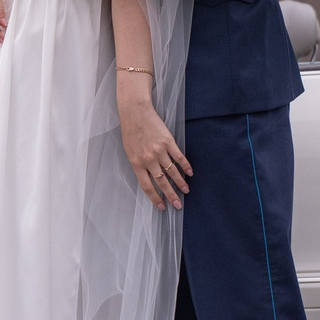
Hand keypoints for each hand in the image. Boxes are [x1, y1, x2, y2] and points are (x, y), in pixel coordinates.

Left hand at [117, 73, 190, 209]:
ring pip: (172, 172)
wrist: (135, 112)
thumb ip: (139, 165)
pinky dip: (185, 166)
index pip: (147, 186)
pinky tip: (190, 173)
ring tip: (186, 190)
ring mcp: (159, 151)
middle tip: (178, 205)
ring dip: (180, 183)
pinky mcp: (168, 142)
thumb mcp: (130, 151)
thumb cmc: (130, 132)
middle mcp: (149, 160)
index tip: (162, 206)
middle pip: (162, 182)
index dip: (155, 198)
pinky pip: (179, 157)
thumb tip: (150, 177)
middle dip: (170, 195)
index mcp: (137, 163)